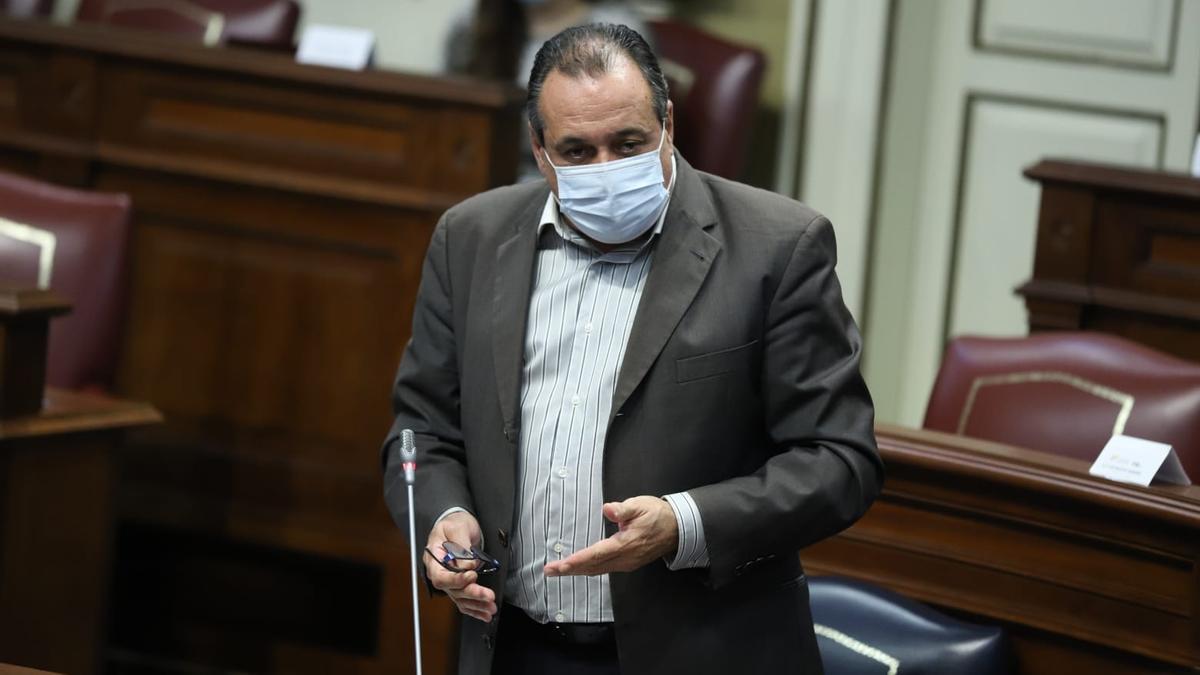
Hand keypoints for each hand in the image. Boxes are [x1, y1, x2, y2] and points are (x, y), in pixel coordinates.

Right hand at [425, 511, 496, 621]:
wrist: (459, 522)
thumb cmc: (455, 522)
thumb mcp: (458, 528)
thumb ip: (462, 546)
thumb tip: (469, 565)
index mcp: (434, 558)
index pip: (441, 576)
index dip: (456, 580)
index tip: (472, 575)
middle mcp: (439, 572)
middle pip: (453, 590)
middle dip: (472, 594)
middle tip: (488, 596)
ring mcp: (449, 579)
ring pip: (460, 598)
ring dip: (476, 605)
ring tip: (491, 608)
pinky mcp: (459, 583)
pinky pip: (464, 599)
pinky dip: (475, 608)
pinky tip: (485, 613)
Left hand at [544, 496, 677, 576]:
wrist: (678, 528)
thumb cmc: (658, 514)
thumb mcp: (641, 505)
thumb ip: (623, 509)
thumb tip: (607, 509)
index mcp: (626, 544)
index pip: (596, 555)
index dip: (576, 561)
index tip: (560, 565)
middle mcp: (625, 558)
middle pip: (593, 567)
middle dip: (570, 570)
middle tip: (549, 571)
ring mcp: (627, 563)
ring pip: (598, 570)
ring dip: (578, 571)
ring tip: (559, 570)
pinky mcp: (628, 563)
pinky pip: (605, 569)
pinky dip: (589, 569)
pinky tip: (580, 567)